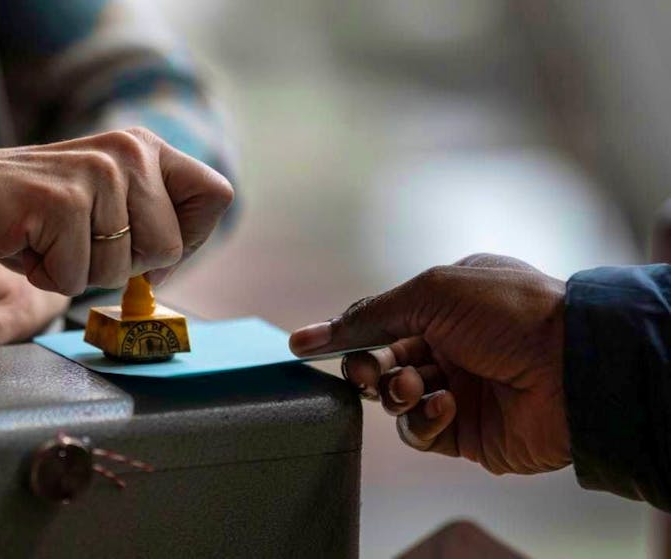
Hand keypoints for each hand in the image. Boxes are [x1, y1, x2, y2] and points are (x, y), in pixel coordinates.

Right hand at [0, 128, 233, 294]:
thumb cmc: (29, 213)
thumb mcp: (103, 206)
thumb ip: (146, 223)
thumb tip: (172, 270)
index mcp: (145, 147)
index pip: (217, 195)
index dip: (190, 238)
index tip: (145, 246)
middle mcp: (128, 151)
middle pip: (171, 247)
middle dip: (123, 266)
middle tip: (78, 242)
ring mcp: (96, 174)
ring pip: (121, 269)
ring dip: (79, 273)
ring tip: (48, 239)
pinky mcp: (60, 202)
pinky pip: (76, 278)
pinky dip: (47, 276)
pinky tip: (26, 243)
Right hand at [289, 254, 570, 474]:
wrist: (572, 366)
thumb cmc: (509, 313)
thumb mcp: (431, 292)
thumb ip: (370, 315)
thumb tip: (314, 333)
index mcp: (446, 305)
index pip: (379, 321)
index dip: (342, 334)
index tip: (302, 346)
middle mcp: (450, 346)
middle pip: (380, 361)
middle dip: (366, 366)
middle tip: (367, 370)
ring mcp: (457, 389)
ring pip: (394, 398)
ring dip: (395, 391)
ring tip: (412, 384)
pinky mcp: (464, 431)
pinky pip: (420, 431)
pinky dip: (422, 419)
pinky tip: (443, 405)